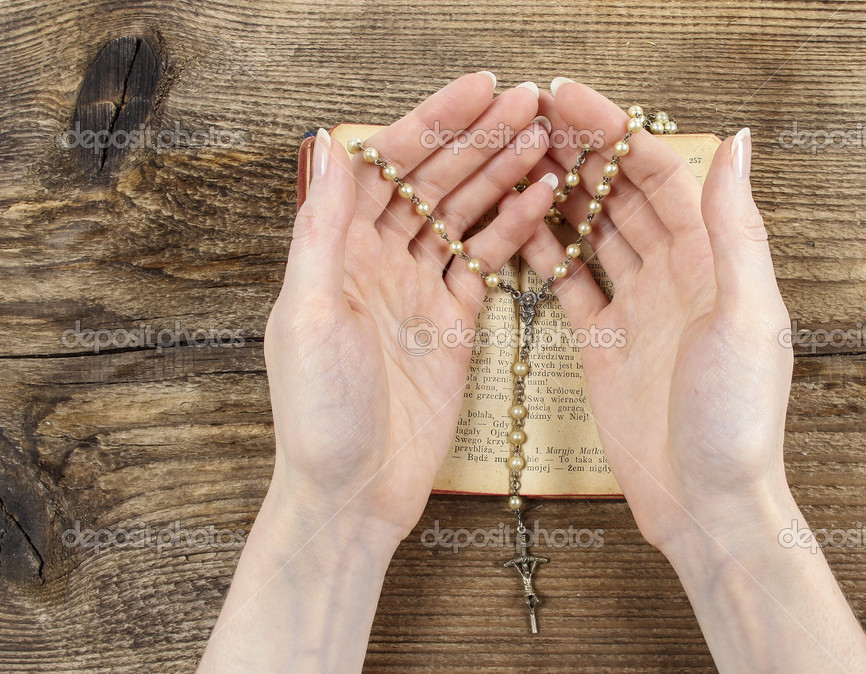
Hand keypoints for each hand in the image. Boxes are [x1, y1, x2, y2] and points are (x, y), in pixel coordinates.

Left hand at [264, 73, 555, 544]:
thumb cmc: (319, 415)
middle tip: (527, 105)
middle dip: (478, 140)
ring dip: (501, 176)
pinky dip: (512, 229)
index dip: (431, 125)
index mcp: (335, 251)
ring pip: (463, 215)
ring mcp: (417, 288)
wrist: (355, 493)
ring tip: (543, 141)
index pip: (386, 166)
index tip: (476, 93)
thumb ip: (322, 228)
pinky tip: (540, 199)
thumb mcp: (311, 315)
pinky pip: (484, 261)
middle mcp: (376, 260)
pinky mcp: (452, 320)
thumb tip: (327, 145)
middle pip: (432, 182)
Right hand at [521, 81, 865, 671]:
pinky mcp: (605, 342)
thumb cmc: (737, 419)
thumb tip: (738, 142)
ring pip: (594, 234)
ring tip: (519, 160)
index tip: (567, 100)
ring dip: (561, 196)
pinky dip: (547, 255)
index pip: (659, 175)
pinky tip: (520, 227)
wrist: (706, 504)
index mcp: (714, 260)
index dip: (615, 133)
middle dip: (581, 154)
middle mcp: (675, 275)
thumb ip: (736, 229)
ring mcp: (637, 307)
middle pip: (622, 195)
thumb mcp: (744, 316)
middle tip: (531, 119)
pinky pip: (572, 284)